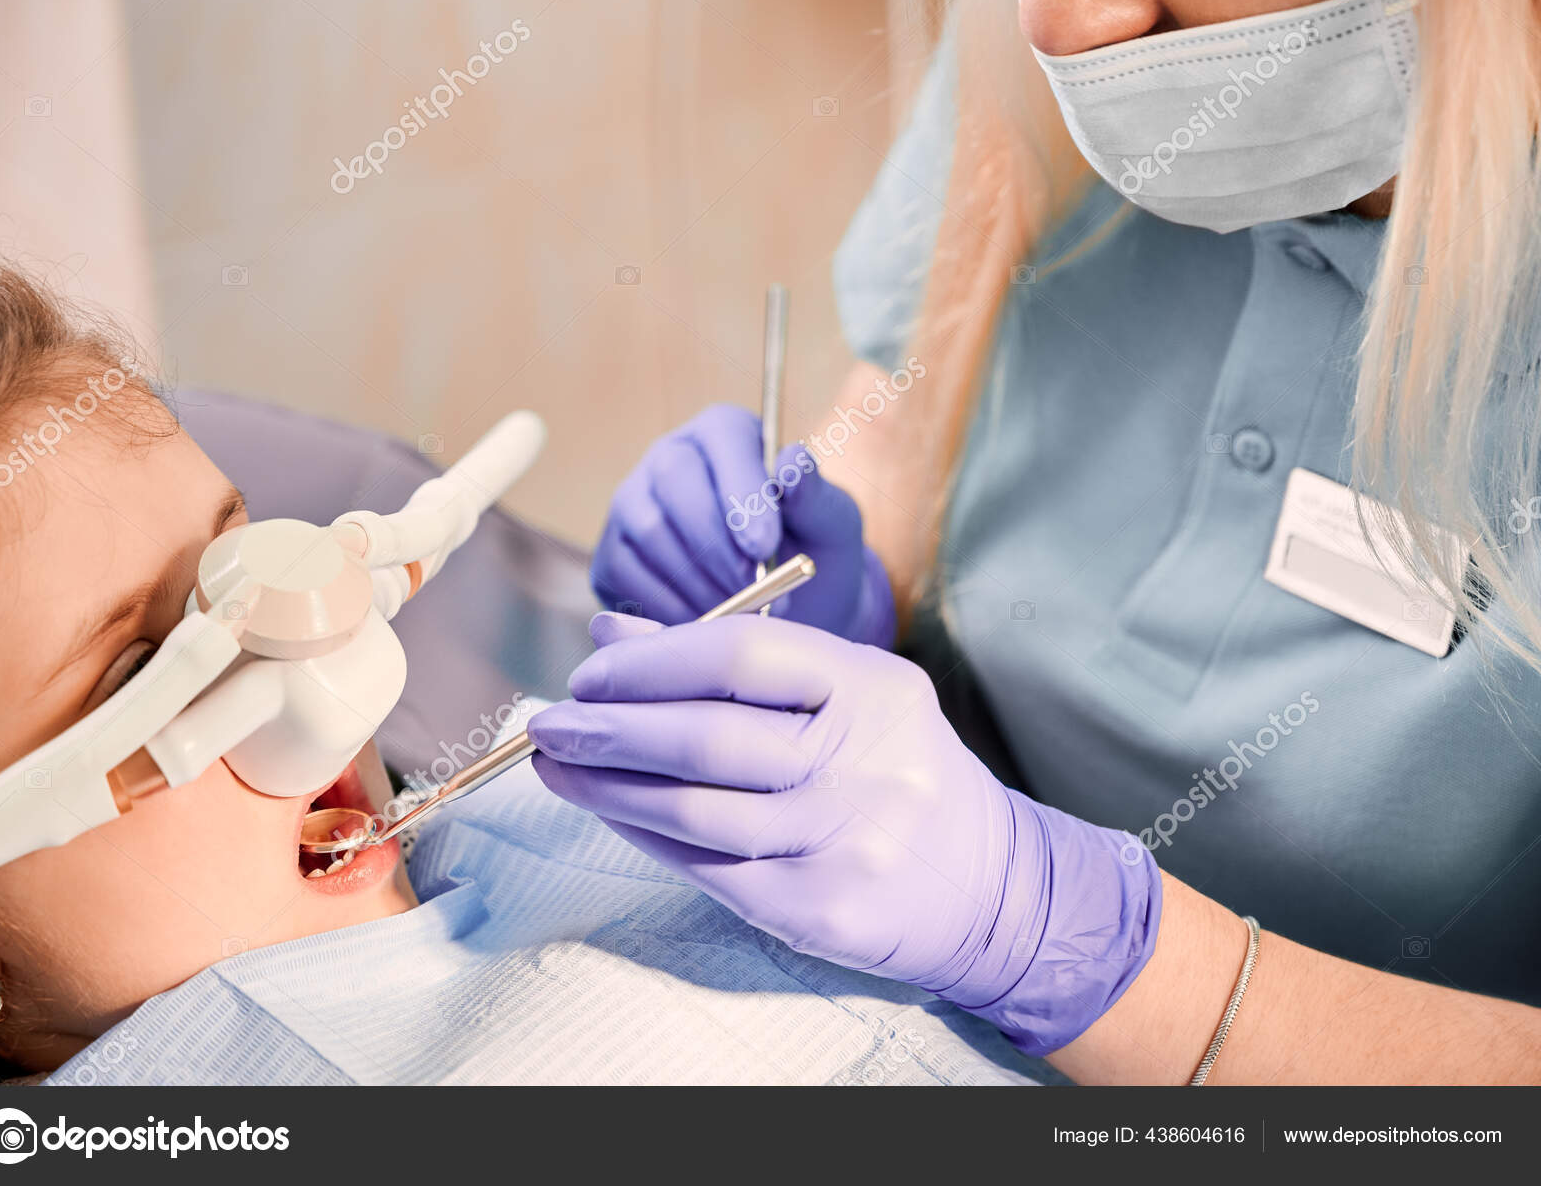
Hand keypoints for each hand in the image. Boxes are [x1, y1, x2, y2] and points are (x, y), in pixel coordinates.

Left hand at [527, 612, 1160, 1054]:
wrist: (990, 887)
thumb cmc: (893, 767)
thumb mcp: (843, 690)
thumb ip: (734, 656)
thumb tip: (612, 633)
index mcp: (871, 687)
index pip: (741, 656)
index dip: (651, 661)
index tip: (591, 671)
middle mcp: (862, 763)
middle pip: (708, 738)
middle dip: (611, 728)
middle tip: (551, 722)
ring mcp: (842, 842)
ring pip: (696, 812)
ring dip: (608, 787)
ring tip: (557, 767)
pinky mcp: (817, 908)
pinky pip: (706, 867)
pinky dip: (642, 834)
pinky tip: (606, 810)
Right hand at [590, 404, 894, 646]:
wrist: (783, 608)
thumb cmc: (810, 554)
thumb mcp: (830, 525)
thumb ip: (814, 495)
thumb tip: (791, 464)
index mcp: (726, 433)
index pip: (724, 439)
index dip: (741, 490)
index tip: (764, 546)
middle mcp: (670, 457)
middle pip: (674, 480)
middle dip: (716, 543)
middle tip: (754, 589)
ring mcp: (632, 505)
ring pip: (649, 533)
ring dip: (698, 581)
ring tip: (742, 611)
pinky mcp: (612, 557)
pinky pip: (626, 577)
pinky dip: (669, 607)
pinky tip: (707, 623)